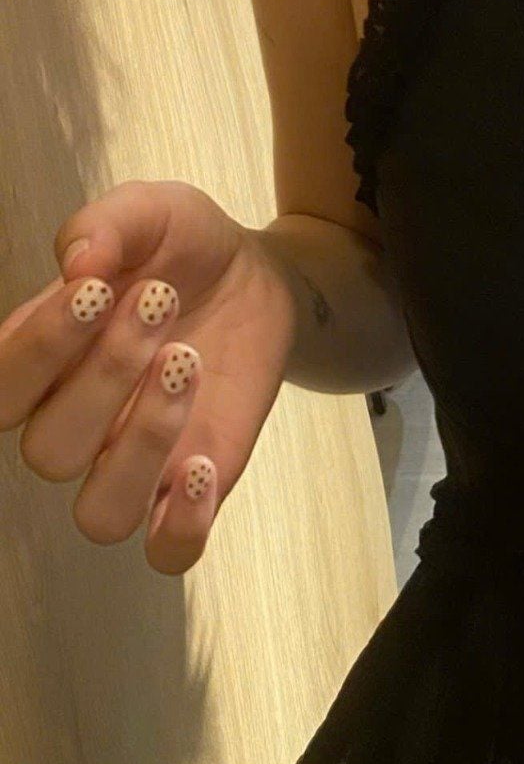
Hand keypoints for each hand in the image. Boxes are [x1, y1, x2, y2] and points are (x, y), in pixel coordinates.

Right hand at [0, 182, 296, 575]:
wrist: (259, 277)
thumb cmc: (184, 248)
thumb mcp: (152, 212)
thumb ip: (107, 225)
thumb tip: (80, 260)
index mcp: (42, 364)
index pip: (1, 390)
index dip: (38, 348)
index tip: (96, 288)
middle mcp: (76, 425)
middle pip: (50, 451)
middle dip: (105, 374)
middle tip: (161, 303)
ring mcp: (136, 465)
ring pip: (99, 514)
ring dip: (141, 443)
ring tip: (186, 362)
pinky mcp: (194, 488)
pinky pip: (167, 552)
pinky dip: (181, 528)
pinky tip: (203, 464)